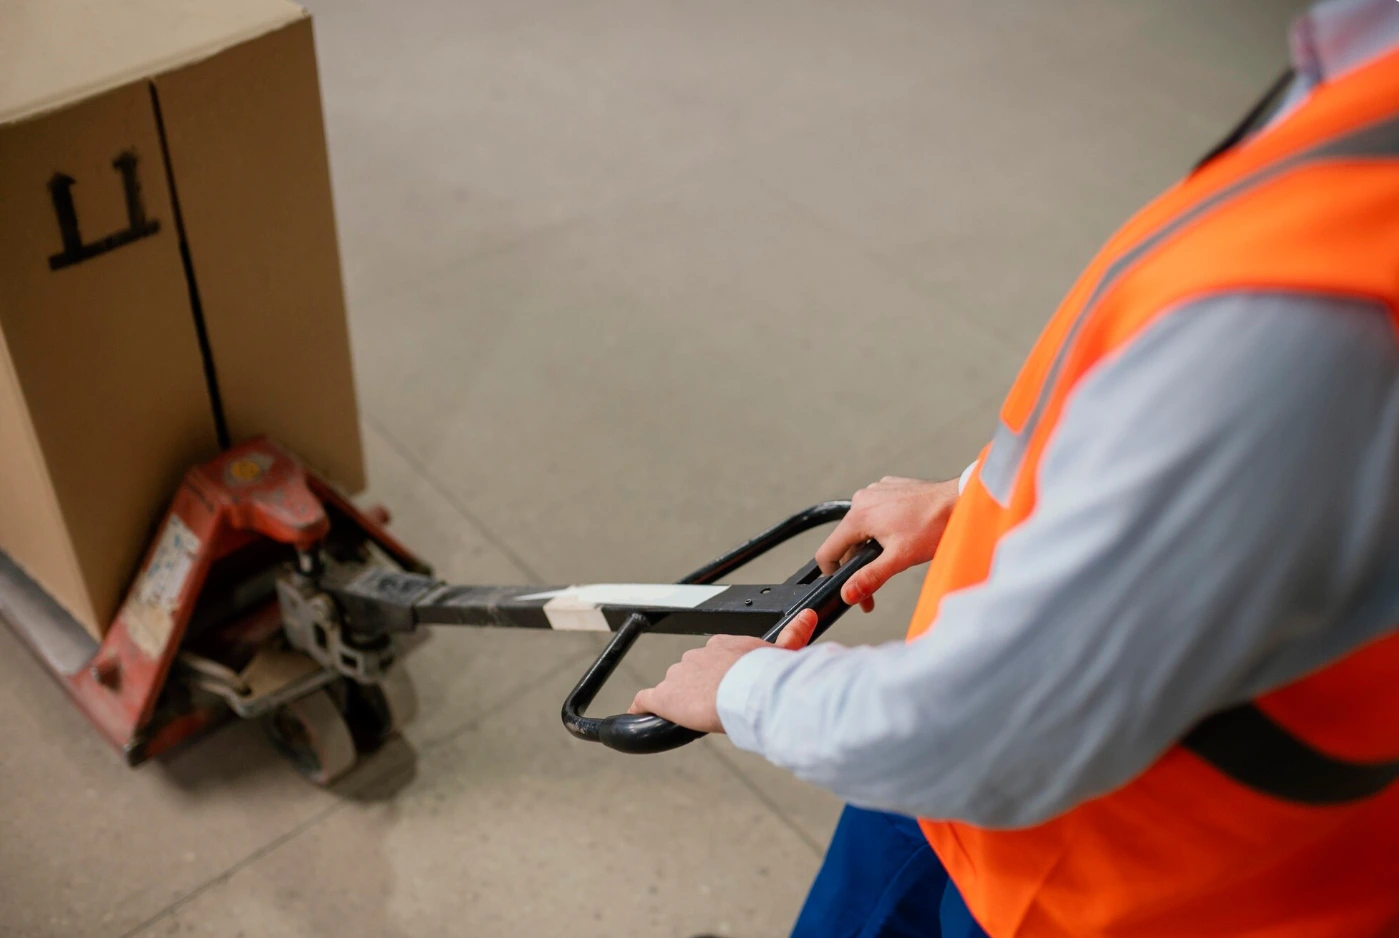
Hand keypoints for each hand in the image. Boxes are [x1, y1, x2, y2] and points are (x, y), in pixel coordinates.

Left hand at [627, 609, 819, 732]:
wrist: (748, 690)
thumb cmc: (767, 676)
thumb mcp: (784, 653)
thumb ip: (794, 636)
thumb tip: (811, 616)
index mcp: (723, 644)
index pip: (717, 657)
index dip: (722, 673)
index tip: (730, 684)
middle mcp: (698, 655)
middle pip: (694, 671)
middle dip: (702, 686)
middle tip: (717, 703)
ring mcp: (679, 675)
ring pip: (676, 686)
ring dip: (684, 699)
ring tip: (699, 715)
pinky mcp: (665, 696)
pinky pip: (646, 700)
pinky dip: (642, 707)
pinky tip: (639, 714)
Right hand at [817, 476, 959, 611]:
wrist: (960, 501)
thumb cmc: (934, 525)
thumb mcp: (900, 558)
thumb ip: (870, 577)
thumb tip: (848, 594)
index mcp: (859, 515)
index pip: (828, 551)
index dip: (833, 574)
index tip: (846, 587)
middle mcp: (863, 499)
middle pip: (846, 541)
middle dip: (858, 565)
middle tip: (874, 588)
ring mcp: (876, 491)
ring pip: (862, 527)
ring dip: (872, 547)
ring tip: (894, 559)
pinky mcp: (890, 488)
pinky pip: (877, 513)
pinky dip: (883, 529)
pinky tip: (902, 538)